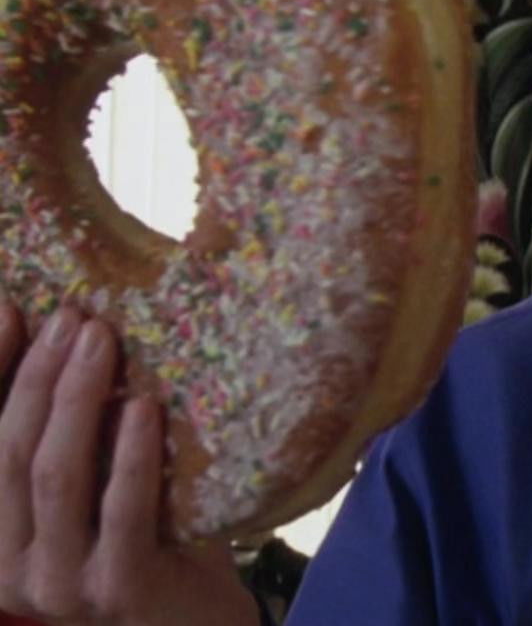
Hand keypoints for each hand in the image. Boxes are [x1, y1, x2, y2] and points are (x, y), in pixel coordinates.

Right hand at [0, 303, 258, 625]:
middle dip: (35, 376)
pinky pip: (122, 510)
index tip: (9, 308)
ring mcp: (58, 583)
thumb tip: (72, 334)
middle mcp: (7, 565)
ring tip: (101, 340)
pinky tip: (142, 406)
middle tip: (72, 317)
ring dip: (75, 399)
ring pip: (54, 477)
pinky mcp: (118, 589)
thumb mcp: (99, 491)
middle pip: (8, 452)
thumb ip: (76, 437)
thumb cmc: (150, 547)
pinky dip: (129, 454)